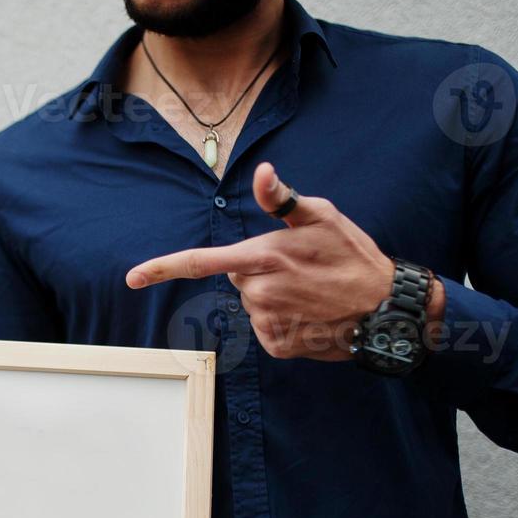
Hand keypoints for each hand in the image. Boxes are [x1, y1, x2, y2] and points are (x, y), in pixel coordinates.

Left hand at [125, 162, 396, 361]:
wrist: (385, 309)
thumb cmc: (354, 255)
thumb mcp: (323, 216)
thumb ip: (283, 199)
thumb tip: (262, 173)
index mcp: (263, 257)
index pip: (202, 261)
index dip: (163, 268)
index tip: (132, 278)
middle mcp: (258, 292)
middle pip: (239, 278)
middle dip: (260, 270)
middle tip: (301, 267)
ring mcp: (267, 321)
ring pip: (253, 303)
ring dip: (274, 295)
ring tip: (311, 290)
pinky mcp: (278, 344)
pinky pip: (267, 326)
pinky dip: (284, 319)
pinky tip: (311, 312)